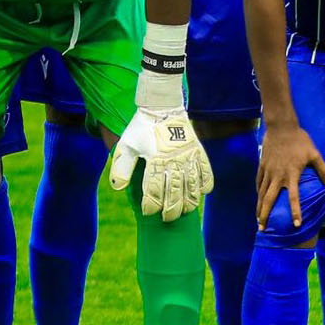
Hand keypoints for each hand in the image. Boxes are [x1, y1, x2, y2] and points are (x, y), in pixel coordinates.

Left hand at [110, 106, 212, 221]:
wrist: (162, 106)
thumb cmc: (141, 128)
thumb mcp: (126, 145)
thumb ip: (121, 167)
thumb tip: (118, 187)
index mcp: (154, 160)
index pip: (154, 190)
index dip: (151, 205)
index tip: (148, 212)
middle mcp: (173, 160)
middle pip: (175, 193)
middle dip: (171, 210)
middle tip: (167, 219)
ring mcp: (188, 156)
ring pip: (192, 186)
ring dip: (189, 202)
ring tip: (185, 212)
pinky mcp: (198, 151)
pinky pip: (206, 172)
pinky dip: (205, 184)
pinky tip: (201, 193)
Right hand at [255, 120, 324, 229]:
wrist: (281, 127)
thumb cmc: (299, 140)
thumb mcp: (314, 153)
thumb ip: (322, 169)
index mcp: (291, 175)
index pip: (293, 198)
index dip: (295, 211)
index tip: (296, 224)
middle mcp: (278, 176)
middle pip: (269, 200)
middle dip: (265, 215)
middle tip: (262, 228)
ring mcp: (268, 171)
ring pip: (261, 193)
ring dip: (259, 207)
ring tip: (257, 219)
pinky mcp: (262, 165)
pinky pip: (258, 182)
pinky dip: (258, 191)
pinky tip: (257, 198)